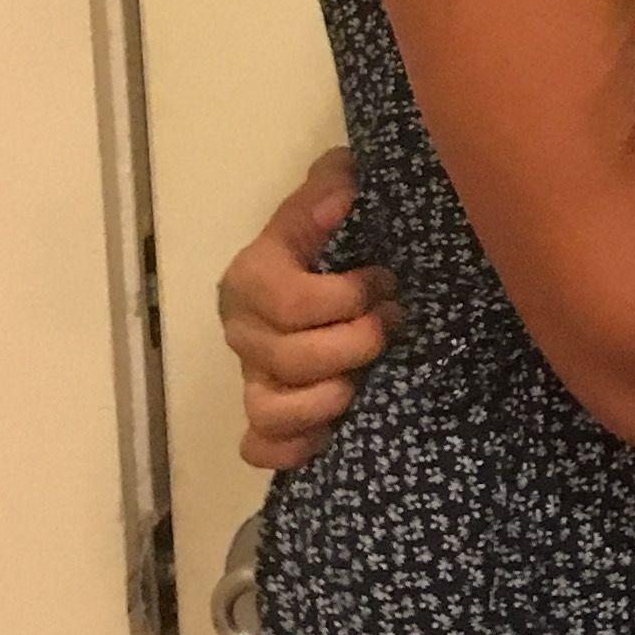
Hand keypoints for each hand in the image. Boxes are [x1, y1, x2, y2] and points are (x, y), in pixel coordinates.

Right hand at [220, 148, 394, 472]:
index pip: (291, 301)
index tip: (386, 283)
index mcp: (253, 277)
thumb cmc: (334, 235)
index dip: (347, 298)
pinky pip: (259, 448)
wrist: (328, 271)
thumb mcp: (333, 197)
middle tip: (390, 327)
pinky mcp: (265, 417)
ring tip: (360, 384)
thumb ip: (331, 186)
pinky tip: (329, 433)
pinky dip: (292, 448)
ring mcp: (251, 378)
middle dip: (352, 346)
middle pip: (286, 359)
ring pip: (267, 410)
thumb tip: (342, 192)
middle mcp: (244, 331)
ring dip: (323, 402)